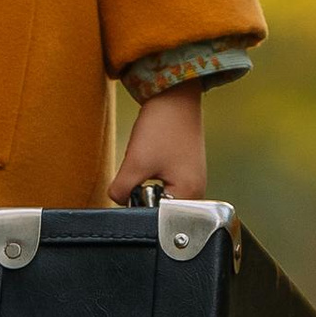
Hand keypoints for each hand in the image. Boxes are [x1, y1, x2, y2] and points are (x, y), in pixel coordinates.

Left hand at [111, 86, 205, 202]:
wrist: (173, 96)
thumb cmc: (162, 126)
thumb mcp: (135, 163)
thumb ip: (122, 191)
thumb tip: (118, 203)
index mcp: (191, 196)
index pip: (159, 220)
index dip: (140, 207)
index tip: (136, 186)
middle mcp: (197, 193)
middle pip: (160, 211)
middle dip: (143, 195)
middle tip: (144, 169)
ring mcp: (193, 182)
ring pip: (159, 197)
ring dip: (146, 184)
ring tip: (150, 160)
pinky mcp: (186, 171)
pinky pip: (164, 185)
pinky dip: (152, 175)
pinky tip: (153, 158)